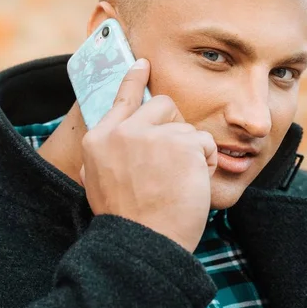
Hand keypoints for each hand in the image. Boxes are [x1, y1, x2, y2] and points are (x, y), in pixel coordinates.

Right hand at [80, 58, 216, 252]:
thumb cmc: (130, 221)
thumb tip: (116, 135)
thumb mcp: (100, 183)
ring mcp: (151, 135)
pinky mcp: (181, 143)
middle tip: (175, 158)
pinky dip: (206, 162)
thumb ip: (108, 153)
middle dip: (175, 127)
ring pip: (187, 128)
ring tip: (179, 183)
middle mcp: (123, 132)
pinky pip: (204, 142)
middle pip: (162, 105)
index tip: (143, 63)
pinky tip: (192, 184)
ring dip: (191, 153)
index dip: (135, 79)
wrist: (146, 244)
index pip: (121, 98)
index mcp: (100, 141)